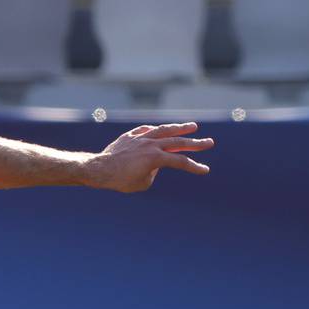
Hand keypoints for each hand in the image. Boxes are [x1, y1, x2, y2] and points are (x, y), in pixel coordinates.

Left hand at [84, 123, 212, 192]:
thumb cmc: (120, 181)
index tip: (205, 170)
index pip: (180, 161)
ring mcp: (141, 137)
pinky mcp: (130, 136)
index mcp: (156, 157)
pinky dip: (154, 131)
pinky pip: (146, 130)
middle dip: (195, 143)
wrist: (99, 169)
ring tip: (192, 125)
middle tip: (209, 142)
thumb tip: (154, 164)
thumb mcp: (142, 183)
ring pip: (164, 130)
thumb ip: (153, 172)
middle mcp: (151, 144)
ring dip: (180, 127)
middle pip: (178, 142)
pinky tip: (160, 131)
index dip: (194, 166)